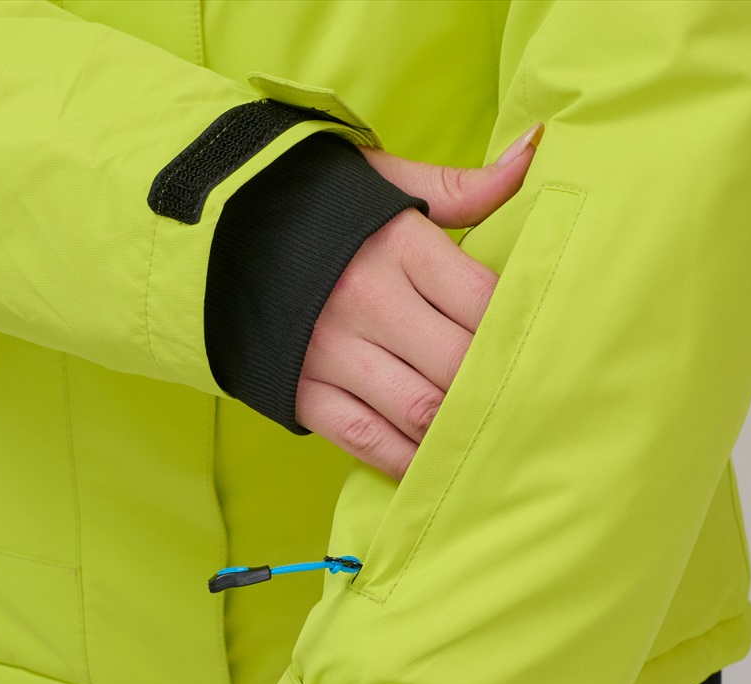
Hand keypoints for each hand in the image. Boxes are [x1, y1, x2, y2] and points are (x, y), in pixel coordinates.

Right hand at [296, 122, 542, 478]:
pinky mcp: (303, 391)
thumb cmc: (316, 208)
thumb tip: (534, 153)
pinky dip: (406, 461)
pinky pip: (367, 441)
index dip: (520, 330)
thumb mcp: (383, 183)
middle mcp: (367, 300)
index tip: (539, 345)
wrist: (211, 235)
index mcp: (396, 243)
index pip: (484, 300)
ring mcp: (331, 352)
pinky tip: (433, 463)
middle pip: (459, 363)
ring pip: (420, 409)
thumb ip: (461, 186)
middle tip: (526, 401)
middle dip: (496, 388)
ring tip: (489, 436)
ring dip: (459, 430)